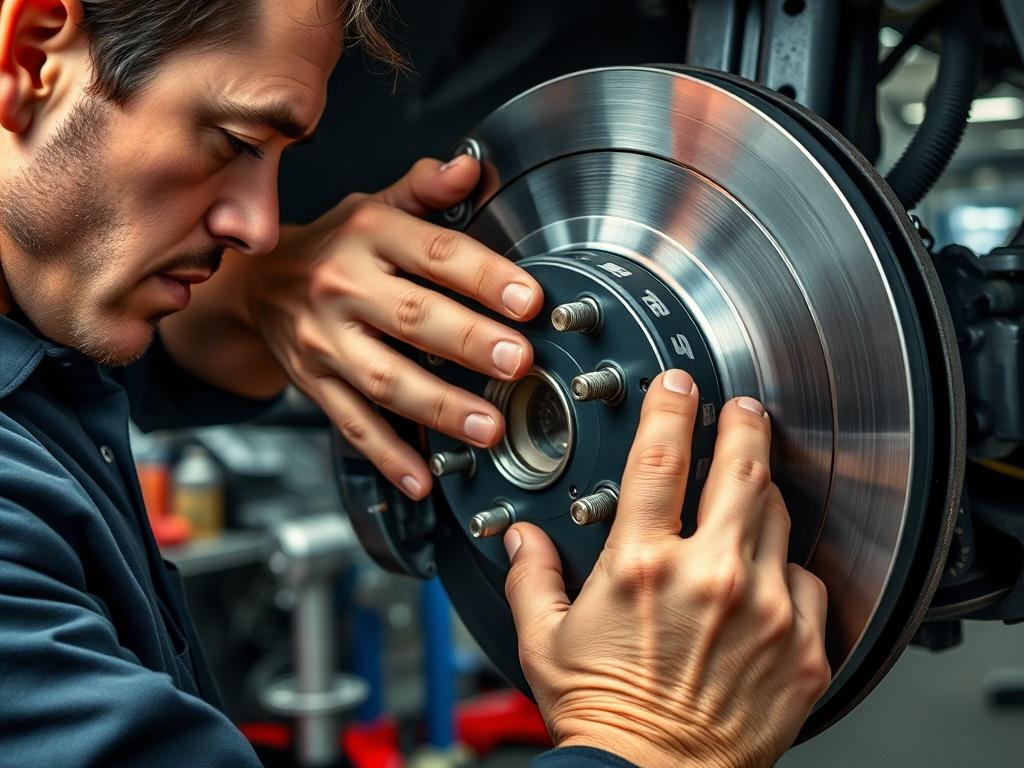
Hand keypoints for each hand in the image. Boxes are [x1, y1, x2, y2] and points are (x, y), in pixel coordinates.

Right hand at [245, 156, 543, 498]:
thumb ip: (426, 189)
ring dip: (439, 407)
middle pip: (412, 317)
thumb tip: (470, 167)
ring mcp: (324, 341)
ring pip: (385, 379)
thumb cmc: (333, 245)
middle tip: (518, 362)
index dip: (484, 275)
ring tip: (489, 425)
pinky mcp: (314, 384)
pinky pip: (352, 423)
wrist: (255, 285)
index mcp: (368, 235)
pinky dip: (388, 455)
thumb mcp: (375, 204)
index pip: (435, 253)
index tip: (528, 298)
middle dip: (469, 342)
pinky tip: (423, 477)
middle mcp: (342, 287)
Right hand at [504, 370, 830, 767]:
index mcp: (642, 566)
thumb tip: (521, 541)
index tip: (678, 385)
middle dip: (745, 425)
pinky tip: (766, 579)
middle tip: (743, 410)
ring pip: (778, 517)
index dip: (672, 406)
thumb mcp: (545, 642)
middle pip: (742, 469)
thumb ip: (531, 578)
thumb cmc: (604, 716)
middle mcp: (709, 578)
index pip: (661, 456)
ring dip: (762, 496)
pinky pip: (808, 580)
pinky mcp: (803, 647)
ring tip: (748, 496)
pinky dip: (788, 569)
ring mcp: (765, 610)